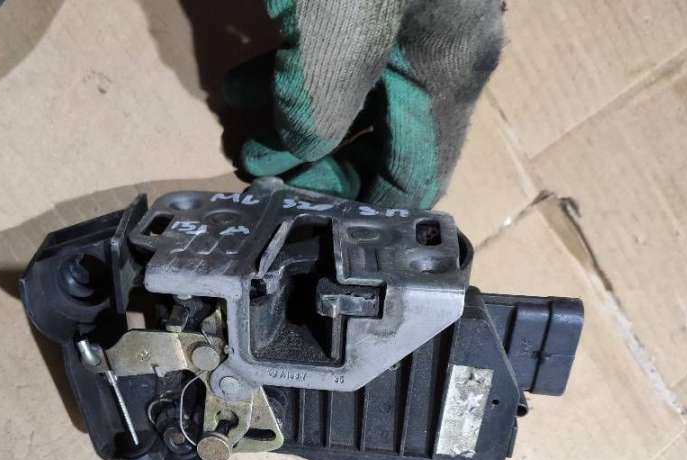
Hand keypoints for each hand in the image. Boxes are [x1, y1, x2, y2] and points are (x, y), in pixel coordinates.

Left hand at [226, 0, 503, 208]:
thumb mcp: (335, 38)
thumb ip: (320, 109)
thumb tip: (299, 150)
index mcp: (447, 74)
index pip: (416, 178)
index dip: (358, 205)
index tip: (299, 212)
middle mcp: (435, 55)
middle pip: (383, 145)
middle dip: (317, 165)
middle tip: (263, 174)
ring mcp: (404, 23)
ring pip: (351, 101)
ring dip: (292, 126)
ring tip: (241, 137)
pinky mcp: (367, 0)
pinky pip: (335, 56)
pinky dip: (288, 77)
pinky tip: (239, 86)